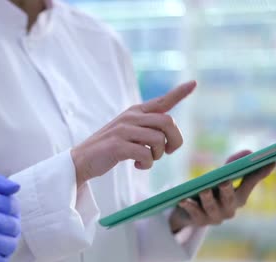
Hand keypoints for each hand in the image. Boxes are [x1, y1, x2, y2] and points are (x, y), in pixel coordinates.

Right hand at [71, 81, 195, 187]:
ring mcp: (123, 130)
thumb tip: (170, 135)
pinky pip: (145, 154)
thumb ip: (147, 128)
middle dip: (175, 140)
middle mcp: (130, 117)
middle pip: (168, 122)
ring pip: (158, 139)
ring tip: (147, 159)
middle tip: (168, 152)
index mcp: (135, 112)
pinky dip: (146, 163)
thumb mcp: (128, 132)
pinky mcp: (117, 145)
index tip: (194, 83)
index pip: (161, 101)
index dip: (179, 93)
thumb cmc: (110, 148)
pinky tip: (138, 165)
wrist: (82, 160)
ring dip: (158, 155)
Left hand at [169, 150, 275, 231]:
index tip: (271, 161)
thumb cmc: (210, 191)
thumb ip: (233, 165)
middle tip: (224, 181)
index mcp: (239, 198)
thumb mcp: (221, 177)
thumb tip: (249, 152)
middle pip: (230, 199)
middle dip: (227, 190)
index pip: (250, 183)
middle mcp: (229, 210)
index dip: (260, 173)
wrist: (189, 213)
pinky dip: (190, 206)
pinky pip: (194, 214)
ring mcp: (214, 217)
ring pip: (211, 207)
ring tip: (203, 189)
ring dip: (207, 198)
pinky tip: (183, 200)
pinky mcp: (198, 221)